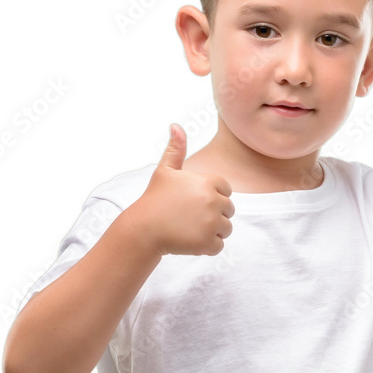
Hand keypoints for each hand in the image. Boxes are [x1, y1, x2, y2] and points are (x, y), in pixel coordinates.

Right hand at [125, 124, 234, 256]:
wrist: (143, 228)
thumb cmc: (154, 198)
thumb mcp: (165, 171)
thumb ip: (176, 149)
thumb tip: (176, 126)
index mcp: (209, 182)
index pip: (226, 191)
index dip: (212, 197)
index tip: (194, 202)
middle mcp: (213, 200)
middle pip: (228, 211)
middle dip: (213, 215)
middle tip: (190, 217)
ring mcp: (211, 222)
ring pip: (226, 229)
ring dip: (211, 231)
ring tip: (189, 228)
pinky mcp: (207, 242)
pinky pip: (218, 246)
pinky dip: (207, 247)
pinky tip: (189, 240)